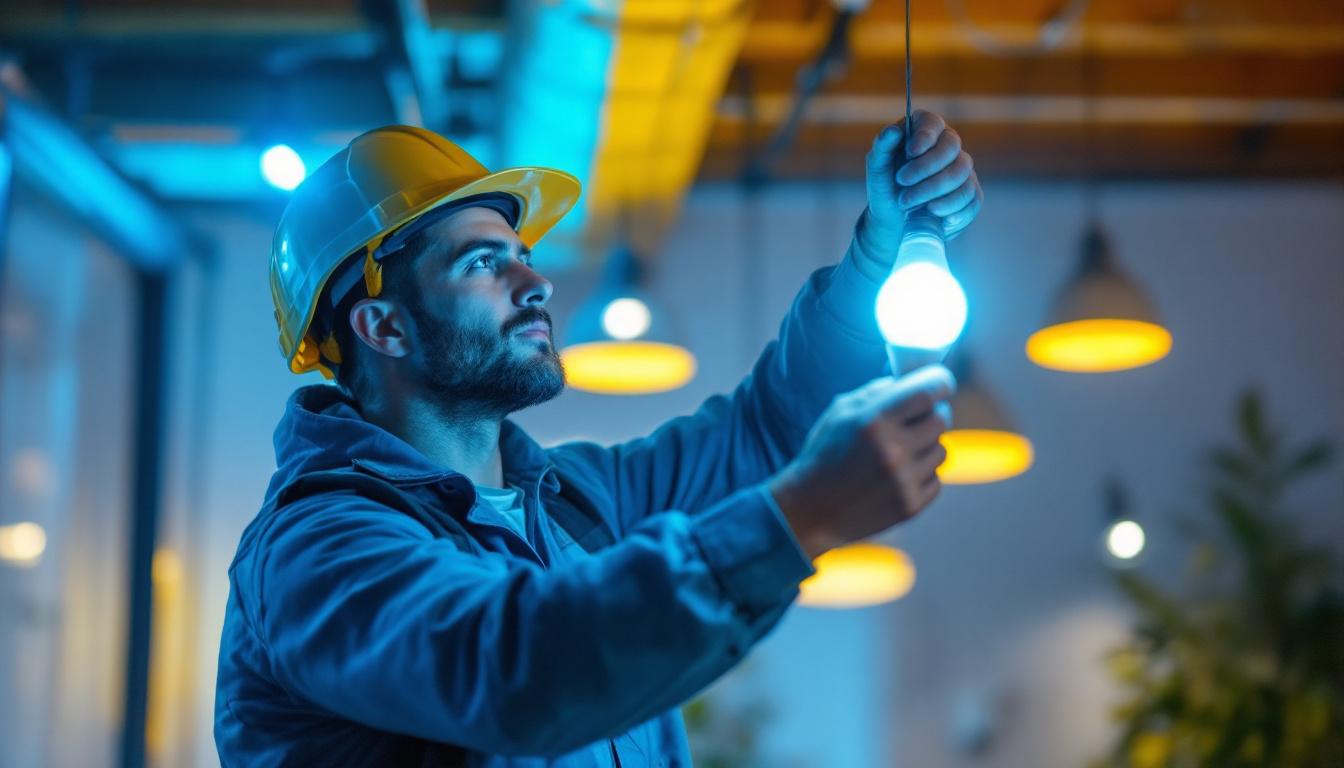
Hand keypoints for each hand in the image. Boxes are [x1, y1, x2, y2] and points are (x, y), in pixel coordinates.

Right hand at [768, 366, 955, 560]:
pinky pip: (936, 480)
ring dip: (928, 446)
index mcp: (874, 422)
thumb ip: (875, 393)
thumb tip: (910, 382)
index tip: (942, 383)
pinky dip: (923, 474)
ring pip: (941, 450)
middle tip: (920, 418)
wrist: (811, 510)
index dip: (940, 382)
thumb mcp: (840, 414)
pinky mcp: (910, 506)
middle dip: (934, 414)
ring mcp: (904, 481)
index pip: (926, 393)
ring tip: (903, 451)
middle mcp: (893, 450)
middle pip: (941, 420)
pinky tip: (899, 476)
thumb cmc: (825, 455)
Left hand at [856, 111, 982, 275]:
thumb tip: (894, 131)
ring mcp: (963, 170)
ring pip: (962, 174)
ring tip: (909, 204)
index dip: (925, 136)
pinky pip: (972, 199)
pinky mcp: (971, 194)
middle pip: (951, 148)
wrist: (894, 219)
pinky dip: (953, 209)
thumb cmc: (886, 186)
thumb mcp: (878, 167)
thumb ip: (882, 147)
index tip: (911, 152)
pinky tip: (935, 214)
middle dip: (926, 168)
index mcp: (925, 132)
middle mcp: (948, 146)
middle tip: (902, 183)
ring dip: (934, 191)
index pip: (934, 123)